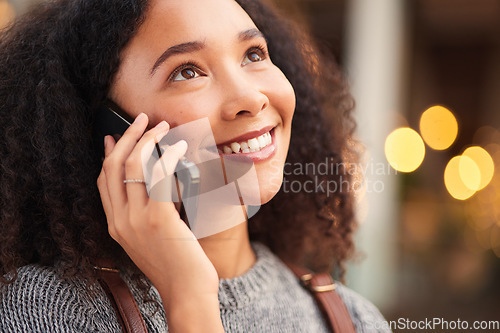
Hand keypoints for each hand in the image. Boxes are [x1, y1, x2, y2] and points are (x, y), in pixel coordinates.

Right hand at [97, 113, 222, 331]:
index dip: (108, 155)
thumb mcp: (150, 239)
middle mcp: (120, 221)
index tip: (113, 136)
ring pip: (133, 166)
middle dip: (127, 137)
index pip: (103, 181)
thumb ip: (145, 215)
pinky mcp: (159, 219)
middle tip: (142, 119)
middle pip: (114, 167)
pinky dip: (168, 155)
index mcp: (115, 225)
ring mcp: (137, 220)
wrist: (186, 291)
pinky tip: (179, 147)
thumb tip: (154, 186)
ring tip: (164, 127)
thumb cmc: (175, 265)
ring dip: (148, 140)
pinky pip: (159, 176)